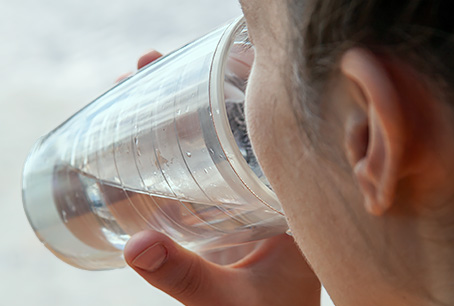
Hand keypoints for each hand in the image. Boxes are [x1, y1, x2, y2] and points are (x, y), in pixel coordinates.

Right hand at [121, 50, 320, 305]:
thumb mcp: (228, 302)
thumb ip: (186, 276)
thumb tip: (133, 246)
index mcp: (289, 198)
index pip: (268, 125)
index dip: (237, 85)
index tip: (199, 60)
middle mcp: (270, 188)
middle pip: (231, 124)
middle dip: (187, 92)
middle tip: (147, 68)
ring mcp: (245, 198)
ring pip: (211, 144)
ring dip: (173, 115)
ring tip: (134, 88)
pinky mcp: (223, 214)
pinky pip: (197, 172)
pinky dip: (169, 153)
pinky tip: (140, 141)